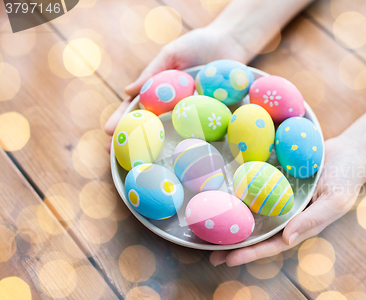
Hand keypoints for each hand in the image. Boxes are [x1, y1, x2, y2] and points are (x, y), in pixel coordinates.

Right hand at [104, 26, 248, 149]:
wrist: (230, 43)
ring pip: (174, 133)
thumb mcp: (172, 55)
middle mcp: (173, 106)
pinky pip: (201, 130)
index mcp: (159, 91)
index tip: (108, 132)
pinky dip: (193, 143)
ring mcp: (191, 113)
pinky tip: (186, 157)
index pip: (136, 107)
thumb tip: (128, 91)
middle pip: (151, 126)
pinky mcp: (212, 116)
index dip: (121, 119)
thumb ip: (153, 71)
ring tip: (145, 163)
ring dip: (161, 149)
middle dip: (134, 141)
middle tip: (117, 155)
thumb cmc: (197, 45)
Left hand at [210, 136, 365, 265]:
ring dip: (232, 222)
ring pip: (252, 214)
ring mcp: (279, 198)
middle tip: (209, 253)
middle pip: (256, 233)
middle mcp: (285, 215)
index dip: (251, 253)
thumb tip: (287, 240)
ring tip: (208, 230)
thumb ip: (312, 220)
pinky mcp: (274, 181)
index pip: (272, 244)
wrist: (348, 153)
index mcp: (299, 226)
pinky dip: (239, 195)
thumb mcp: (335, 201)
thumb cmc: (346, 180)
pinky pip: (255, 190)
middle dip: (234, 244)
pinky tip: (221, 197)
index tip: (229, 260)